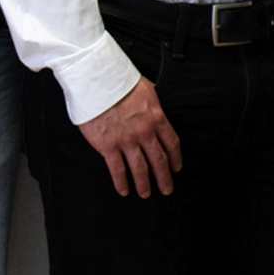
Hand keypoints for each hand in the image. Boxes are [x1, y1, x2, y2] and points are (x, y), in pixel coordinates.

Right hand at [78, 76, 183, 197]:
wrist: (97, 82)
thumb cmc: (119, 81)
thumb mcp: (146, 89)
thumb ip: (153, 105)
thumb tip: (156, 110)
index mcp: (156, 117)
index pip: (171, 143)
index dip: (175, 159)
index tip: (176, 168)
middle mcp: (144, 132)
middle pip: (159, 160)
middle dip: (164, 178)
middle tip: (167, 189)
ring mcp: (127, 141)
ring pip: (140, 169)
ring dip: (144, 184)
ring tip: (146, 193)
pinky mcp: (108, 147)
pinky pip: (118, 170)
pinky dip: (122, 182)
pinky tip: (124, 190)